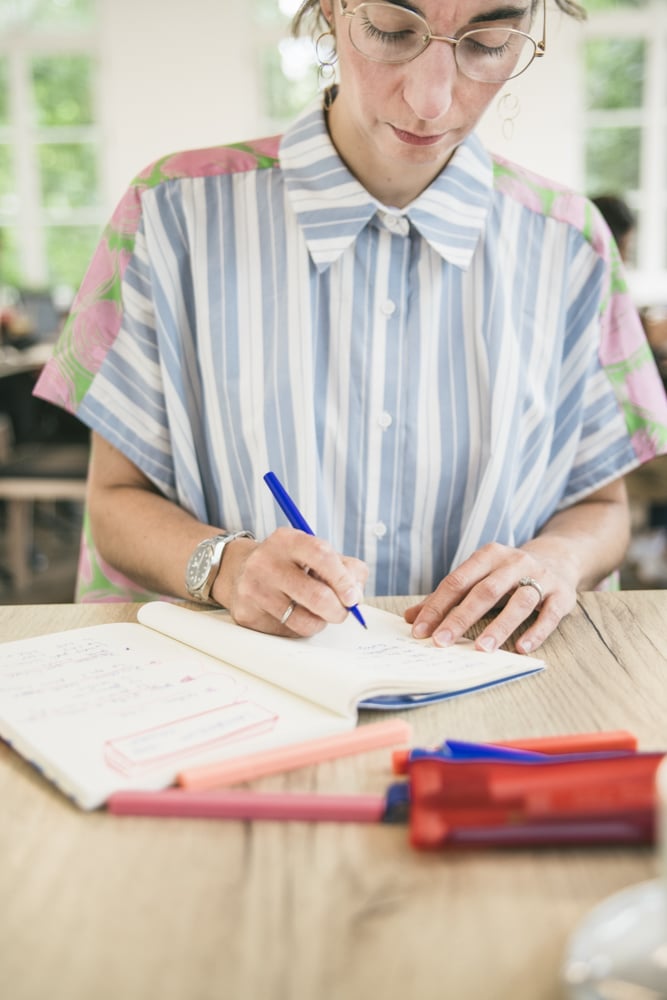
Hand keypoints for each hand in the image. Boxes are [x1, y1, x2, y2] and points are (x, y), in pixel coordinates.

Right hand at [214, 527, 367, 636]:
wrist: (241, 571)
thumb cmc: (290, 564)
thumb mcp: (316, 554)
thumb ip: (345, 569)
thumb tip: (356, 596)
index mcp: (286, 540)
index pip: (321, 555)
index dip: (343, 580)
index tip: (353, 597)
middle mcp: (266, 562)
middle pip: (317, 595)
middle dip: (338, 610)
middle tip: (342, 611)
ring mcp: (254, 589)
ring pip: (304, 621)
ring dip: (320, 622)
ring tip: (317, 613)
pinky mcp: (247, 614)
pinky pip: (288, 632)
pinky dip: (300, 628)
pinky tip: (295, 614)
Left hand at [404, 541, 577, 653]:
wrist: (558, 557)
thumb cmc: (508, 573)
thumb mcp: (479, 576)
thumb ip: (448, 597)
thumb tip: (411, 618)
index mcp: (489, 555)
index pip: (457, 581)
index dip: (437, 606)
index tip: (420, 630)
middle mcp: (515, 563)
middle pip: (485, 591)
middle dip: (461, 618)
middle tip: (442, 642)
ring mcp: (541, 577)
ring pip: (519, 602)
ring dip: (500, 626)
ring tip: (482, 649)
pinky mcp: (562, 594)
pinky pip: (549, 614)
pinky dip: (536, 631)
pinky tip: (522, 648)